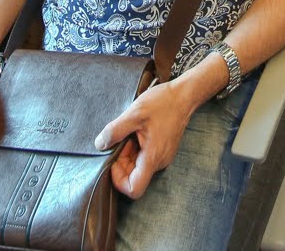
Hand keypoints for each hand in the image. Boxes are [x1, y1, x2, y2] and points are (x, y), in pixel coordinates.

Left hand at [94, 81, 197, 198]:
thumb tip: (99, 145)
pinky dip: (135, 148)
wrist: (184, 95)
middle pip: (134, 177)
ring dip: (127, 154)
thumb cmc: (162, 103)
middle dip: (121, 162)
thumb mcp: (134, 114)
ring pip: (138, 166)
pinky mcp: (163, 150)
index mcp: (152, 157)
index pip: (134, 189)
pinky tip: (136, 132)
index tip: (113, 161)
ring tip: (129, 133)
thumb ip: (114, 131)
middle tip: (120, 140)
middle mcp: (159, 162)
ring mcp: (162, 157)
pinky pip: (144, 157)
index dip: (118, 180)